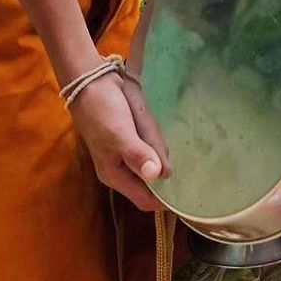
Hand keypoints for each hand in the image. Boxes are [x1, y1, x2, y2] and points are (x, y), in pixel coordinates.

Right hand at [69, 72, 170, 212]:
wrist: (90, 80)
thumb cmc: (101, 111)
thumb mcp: (119, 134)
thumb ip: (137, 155)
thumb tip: (158, 176)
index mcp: (116, 176)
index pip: (146, 199)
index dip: (165, 200)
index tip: (190, 190)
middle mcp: (123, 169)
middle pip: (155, 175)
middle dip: (160, 158)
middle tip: (151, 133)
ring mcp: (128, 152)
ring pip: (156, 155)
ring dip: (155, 140)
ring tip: (141, 120)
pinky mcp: (134, 138)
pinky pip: (152, 141)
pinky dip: (153, 132)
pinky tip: (144, 118)